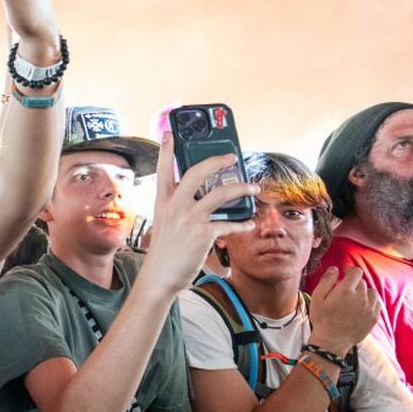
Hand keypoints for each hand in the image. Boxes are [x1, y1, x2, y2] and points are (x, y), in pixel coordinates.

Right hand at [140, 135, 257, 293]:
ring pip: (220, 193)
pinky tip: (249, 224)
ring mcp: (189, 218)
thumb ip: (176, 208)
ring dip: (241, 188)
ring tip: (253, 187)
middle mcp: (175, 206)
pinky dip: (242, 224)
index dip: (167, 150)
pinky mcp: (203, 233)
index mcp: (162, 202)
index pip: (163, 170)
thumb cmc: (164, 252)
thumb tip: (197, 198)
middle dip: (216, 161)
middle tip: (231, 157)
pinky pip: (229, 223)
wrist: (159, 277)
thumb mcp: (164, 224)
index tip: (171, 134)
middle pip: (196, 173)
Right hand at [307, 266, 380, 357]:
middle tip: (345, 290)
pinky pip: (377, 303)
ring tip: (355, 297)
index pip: (355, 272)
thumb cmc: (322, 319)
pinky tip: (362, 305)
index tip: (345, 272)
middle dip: (354, 283)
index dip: (350, 270)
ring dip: (364, 291)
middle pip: (362, 282)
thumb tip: (335, 269)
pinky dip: (371, 301)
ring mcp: (369, 308)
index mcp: (345, 291)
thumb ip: (326, 280)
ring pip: (372, 292)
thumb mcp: (317, 297)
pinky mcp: (374, 317)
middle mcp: (360, 298)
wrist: (332, 341)